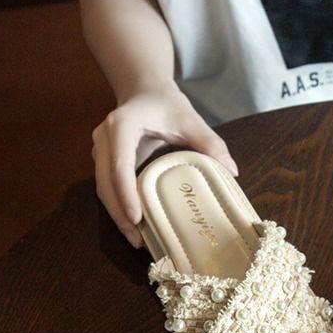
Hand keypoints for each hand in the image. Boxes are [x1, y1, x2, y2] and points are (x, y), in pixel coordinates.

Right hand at [91, 84, 237, 246]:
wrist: (144, 90)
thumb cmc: (167, 105)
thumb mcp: (191, 119)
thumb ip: (211, 143)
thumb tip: (231, 171)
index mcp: (122, 125)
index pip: (120, 162)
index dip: (125, 191)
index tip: (137, 217)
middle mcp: (105, 139)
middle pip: (105, 183)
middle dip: (120, 214)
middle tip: (138, 241)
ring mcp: (101, 151)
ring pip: (103, 189)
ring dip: (118, 216)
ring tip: (138, 241)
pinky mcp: (104, 162)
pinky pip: (108, 189)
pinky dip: (120, 209)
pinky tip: (136, 227)